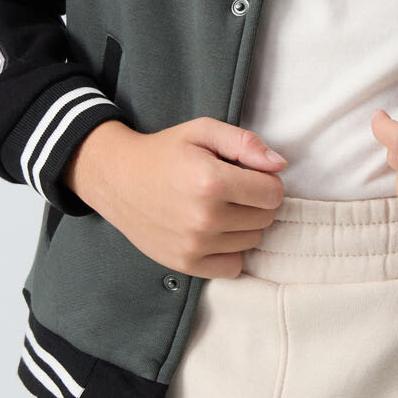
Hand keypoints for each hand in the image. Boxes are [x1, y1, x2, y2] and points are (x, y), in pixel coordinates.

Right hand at [63, 118, 287, 277]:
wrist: (118, 180)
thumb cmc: (164, 153)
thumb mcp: (203, 132)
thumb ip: (245, 142)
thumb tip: (279, 165)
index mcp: (212, 181)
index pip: (273, 193)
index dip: (266, 181)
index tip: (249, 175)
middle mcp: (205, 218)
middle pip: (265, 218)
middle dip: (255, 202)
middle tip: (231, 191)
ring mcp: (195, 245)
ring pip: (252, 241)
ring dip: (243, 225)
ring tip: (218, 208)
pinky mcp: (186, 264)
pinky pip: (234, 266)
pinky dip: (230, 251)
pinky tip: (214, 232)